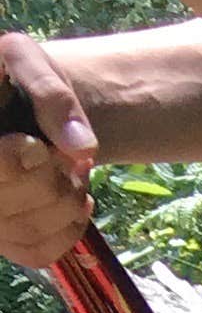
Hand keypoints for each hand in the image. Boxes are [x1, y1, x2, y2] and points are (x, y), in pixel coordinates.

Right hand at [0, 33, 98, 268]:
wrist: (17, 105)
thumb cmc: (15, 78)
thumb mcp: (26, 60)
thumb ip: (49, 92)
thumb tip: (82, 146)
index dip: (21, 161)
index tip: (38, 144)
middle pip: (10, 202)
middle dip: (53, 175)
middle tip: (63, 151)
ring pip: (29, 230)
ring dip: (68, 198)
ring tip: (70, 168)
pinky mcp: (3, 240)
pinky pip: (40, 251)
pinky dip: (71, 226)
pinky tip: (74, 195)